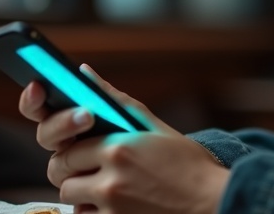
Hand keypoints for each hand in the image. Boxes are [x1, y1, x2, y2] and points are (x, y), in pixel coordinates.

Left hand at [19, 65, 229, 213]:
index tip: (82, 152)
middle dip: (71, 172)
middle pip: (61, 177)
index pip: (68, 150)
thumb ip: (115, 101)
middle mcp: (110, 181)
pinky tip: (113, 204)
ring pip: (71, 200)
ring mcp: (113, 209)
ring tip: (105, 188)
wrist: (212, 200)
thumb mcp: (154, 127)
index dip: (73, 151)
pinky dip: (93, 212)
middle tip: (88, 169)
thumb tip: (83, 74)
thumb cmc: (188, 163)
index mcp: (117, 149)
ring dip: (81, 194)